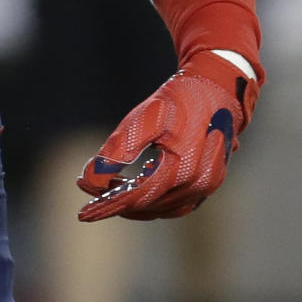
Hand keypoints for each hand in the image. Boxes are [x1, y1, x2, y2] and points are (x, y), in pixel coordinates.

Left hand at [76, 50, 257, 222]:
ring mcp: (207, 187)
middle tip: (86, 188)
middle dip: (114, 202)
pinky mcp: (207, 184)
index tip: (83, 212)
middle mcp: (199, 184)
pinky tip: (133, 189)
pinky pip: (174, 204)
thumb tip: (90, 177)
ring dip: (132, 205)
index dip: (107, 205)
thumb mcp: (146, 117)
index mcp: (183, 168)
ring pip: (160, 209)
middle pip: (147, 206)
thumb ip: (119, 148)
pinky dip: (151, 202)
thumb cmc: (180, 99)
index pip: (136, 198)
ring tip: (106, 191)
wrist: (217, 88)